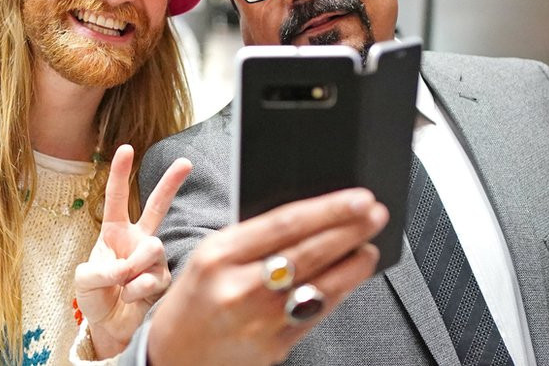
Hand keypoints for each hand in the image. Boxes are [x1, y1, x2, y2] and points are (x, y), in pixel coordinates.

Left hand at [74, 144, 191, 358]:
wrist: (110, 328)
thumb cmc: (96, 298)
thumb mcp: (84, 280)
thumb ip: (100, 269)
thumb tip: (127, 269)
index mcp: (115, 233)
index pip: (117, 199)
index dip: (120, 173)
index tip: (126, 149)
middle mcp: (137, 241)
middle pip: (157, 207)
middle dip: (171, 184)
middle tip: (186, 162)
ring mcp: (153, 260)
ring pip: (152, 248)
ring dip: (133, 268)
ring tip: (122, 285)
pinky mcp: (164, 280)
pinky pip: (152, 278)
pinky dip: (136, 290)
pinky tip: (131, 298)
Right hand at [147, 188, 388, 365]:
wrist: (174, 355)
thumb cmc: (195, 298)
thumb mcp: (209, 255)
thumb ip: (254, 237)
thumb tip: (310, 216)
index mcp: (219, 255)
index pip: (285, 223)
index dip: (329, 209)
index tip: (358, 198)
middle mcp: (239, 287)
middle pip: (308, 252)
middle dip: (350, 230)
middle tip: (375, 214)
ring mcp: (259, 321)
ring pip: (320, 286)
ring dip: (353, 264)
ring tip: (369, 246)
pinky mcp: (274, 347)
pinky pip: (316, 314)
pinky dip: (338, 292)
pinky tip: (350, 277)